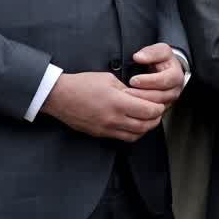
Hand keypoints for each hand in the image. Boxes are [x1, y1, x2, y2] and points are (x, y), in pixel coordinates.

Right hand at [41, 71, 165, 141]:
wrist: (59, 96)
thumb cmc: (82, 84)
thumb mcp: (109, 79)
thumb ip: (127, 89)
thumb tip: (139, 96)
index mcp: (118, 103)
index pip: (148, 111)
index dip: (158, 108)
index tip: (159, 102)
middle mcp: (113, 119)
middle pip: (145, 126)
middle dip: (155, 119)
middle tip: (157, 111)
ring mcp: (106, 128)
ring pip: (135, 135)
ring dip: (145, 128)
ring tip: (147, 118)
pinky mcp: (100, 133)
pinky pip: (122, 138)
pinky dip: (133, 133)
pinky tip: (133, 124)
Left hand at [126, 43, 185, 107]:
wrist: (167, 69)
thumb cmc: (163, 60)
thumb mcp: (160, 50)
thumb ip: (151, 52)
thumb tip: (139, 57)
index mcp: (176, 75)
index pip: (165, 80)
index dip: (148, 81)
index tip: (134, 80)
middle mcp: (174, 90)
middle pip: (160, 96)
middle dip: (141, 94)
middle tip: (126, 91)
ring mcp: (168, 100)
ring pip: (156, 106)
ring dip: (140, 102)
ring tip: (126, 98)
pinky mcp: (162, 107)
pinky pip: (152, 112)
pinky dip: (141, 110)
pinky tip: (131, 105)